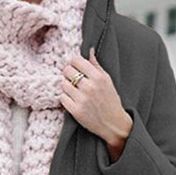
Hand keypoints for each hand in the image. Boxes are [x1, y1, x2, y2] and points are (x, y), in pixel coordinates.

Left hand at [60, 47, 133, 161]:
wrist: (113, 124)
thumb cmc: (110, 101)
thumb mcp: (107, 81)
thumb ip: (96, 66)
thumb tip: (89, 50)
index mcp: (98, 77)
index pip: (77, 60)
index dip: (73, 62)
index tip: (73, 66)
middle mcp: (90, 87)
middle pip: (68, 71)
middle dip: (68, 72)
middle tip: (71, 77)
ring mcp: (82, 99)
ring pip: (63, 84)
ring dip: (66, 85)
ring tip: (72, 89)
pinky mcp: (76, 111)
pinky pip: (62, 98)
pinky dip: (65, 97)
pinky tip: (71, 99)